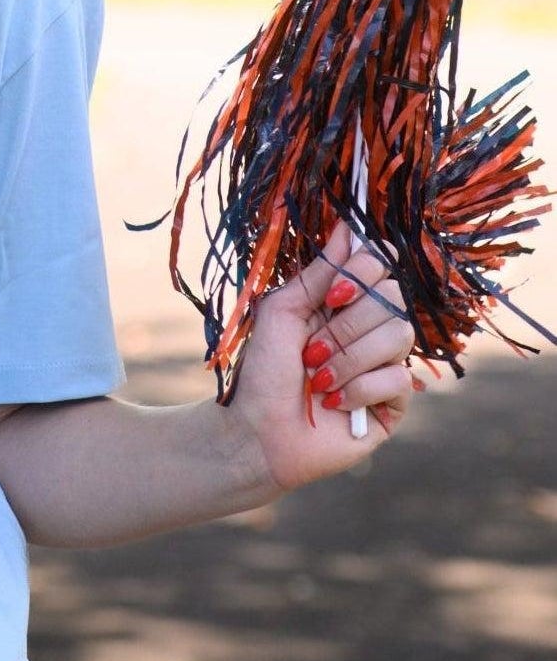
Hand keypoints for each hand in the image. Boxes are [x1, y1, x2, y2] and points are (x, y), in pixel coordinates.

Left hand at [226, 219, 417, 496]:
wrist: (259, 432)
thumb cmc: (263, 370)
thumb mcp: (283, 311)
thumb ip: (319, 273)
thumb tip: (346, 228)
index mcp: (342, 301)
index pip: (380, 265)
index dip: (363, 274)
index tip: (333, 295)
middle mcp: (368, 328)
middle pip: (394, 298)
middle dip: (348, 325)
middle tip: (312, 350)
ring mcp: (384, 365)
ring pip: (399, 336)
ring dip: (350, 358)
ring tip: (318, 378)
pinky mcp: (393, 403)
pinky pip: (399, 379)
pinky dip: (360, 389)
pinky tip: (335, 403)